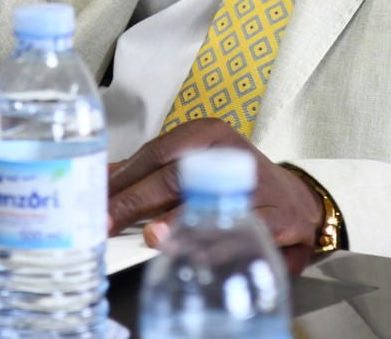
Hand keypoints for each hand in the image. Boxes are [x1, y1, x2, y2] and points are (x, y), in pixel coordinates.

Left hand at [107, 121, 323, 251]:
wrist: (295, 201)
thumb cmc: (235, 181)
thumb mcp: (195, 164)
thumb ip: (151, 171)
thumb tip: (103, 177)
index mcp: (207, 134)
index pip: (156, 152)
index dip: (123, 177)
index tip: (96, 199)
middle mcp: (232, 154)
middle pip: (176, 175)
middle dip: (136, 201)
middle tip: (107, 222)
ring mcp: (258, 185)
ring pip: (213, 200)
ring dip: (179, 220)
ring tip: (152, 236)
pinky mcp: (281, 217)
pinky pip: (247, 229)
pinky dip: (221, 244)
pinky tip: (198, 255)